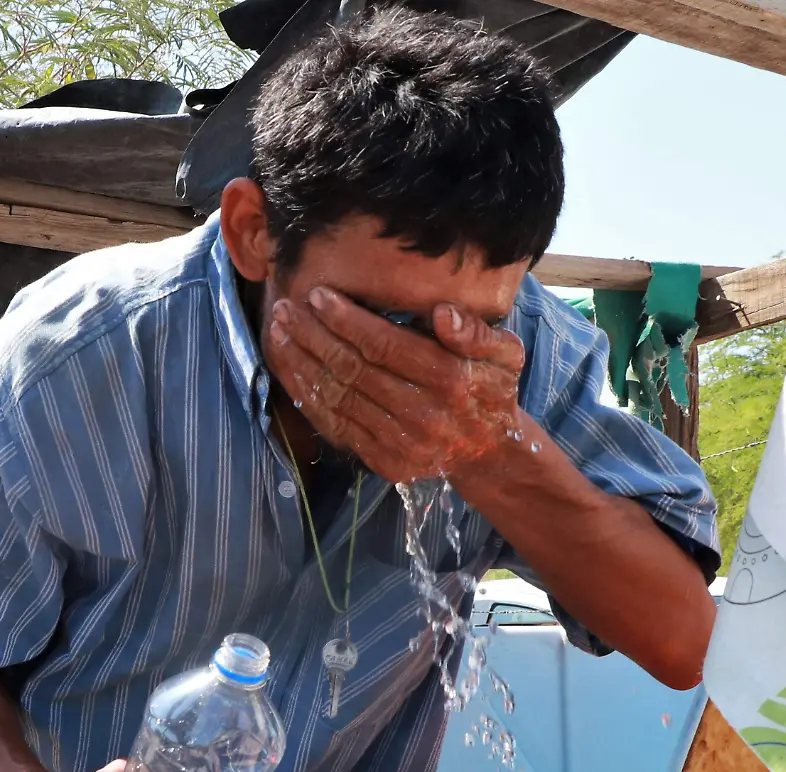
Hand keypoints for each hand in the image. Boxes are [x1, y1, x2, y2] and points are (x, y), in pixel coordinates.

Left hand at [267, 286, 525, 481]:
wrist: (489, 451)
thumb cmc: (491, 388)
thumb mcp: (505, 353)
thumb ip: (475, 331)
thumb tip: (442, 313)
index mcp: (450, 379)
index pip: (384, 345)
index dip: (346, 319)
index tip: (317, 295)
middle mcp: (422, 413)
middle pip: (353, 369)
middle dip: (313, 335)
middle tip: (286, 309)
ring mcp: (400, 442)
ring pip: (338, 397)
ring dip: (302, 363)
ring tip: (279, 333)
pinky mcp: (383, 461)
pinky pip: (335, 425)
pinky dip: (308, 396)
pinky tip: (291, 370)